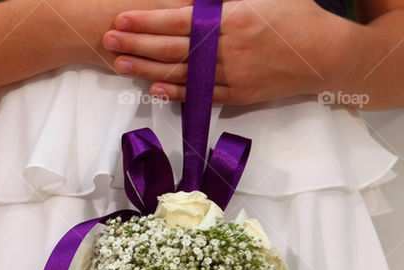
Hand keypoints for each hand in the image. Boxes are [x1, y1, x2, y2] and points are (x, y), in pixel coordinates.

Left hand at [102, 0, 339, 104]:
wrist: (328, 54)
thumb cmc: (296, 17)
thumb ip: (222, 0)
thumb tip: (190, 0)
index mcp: (232, 18)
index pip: (178, 19)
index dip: (147, 20)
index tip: (121, 18)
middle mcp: (228, 48)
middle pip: (172, 47)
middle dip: (136, 43)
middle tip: (107, 39)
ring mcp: (233, 74)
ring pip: (181, 73)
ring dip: (147, 68)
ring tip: (119, 63)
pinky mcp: (240, 95)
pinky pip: (201, 95)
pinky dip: (176, 92)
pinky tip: (153, 88)